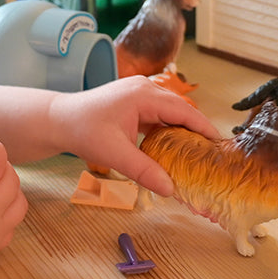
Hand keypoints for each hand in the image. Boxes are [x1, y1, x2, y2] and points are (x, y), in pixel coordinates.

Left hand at [47, 76, 220, 196]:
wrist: (57, 120)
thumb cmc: (83, 131)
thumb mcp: (115, 154)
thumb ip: (144, 171)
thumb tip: (170, 189)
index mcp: (144, 95)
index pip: (184, 111)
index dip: (204, 128)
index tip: (219, 145)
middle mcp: (146, 89)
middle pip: (181, 110)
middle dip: (197, 130)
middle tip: (212, 153)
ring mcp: (140, 93)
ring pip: (171, 112)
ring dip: (183, 131)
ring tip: (197, 152)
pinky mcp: (135, 102)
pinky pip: (160, 115)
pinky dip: (168, 130)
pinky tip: (173, 148)